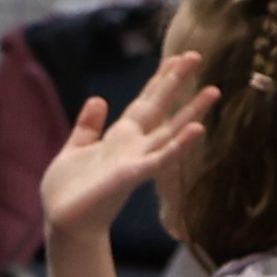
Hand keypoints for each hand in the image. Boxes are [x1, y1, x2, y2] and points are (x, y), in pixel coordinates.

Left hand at [38, 47, 214, 250]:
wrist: (63, 221)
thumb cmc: (68, 190)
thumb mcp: (75, 149)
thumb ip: (88, 126)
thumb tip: (99, 99)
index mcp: (119, 137)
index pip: (144, 102)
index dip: (159, 80)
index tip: (177, 57)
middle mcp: (134, 146)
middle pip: (160, 108)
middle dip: (177, 82)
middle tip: (197, 55)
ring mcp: (136, 160)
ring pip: (170, 131)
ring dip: (192, 112)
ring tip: (214, 90)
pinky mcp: (132, 176)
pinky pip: (160, 158)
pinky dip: (179, 145)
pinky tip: (198, 130)